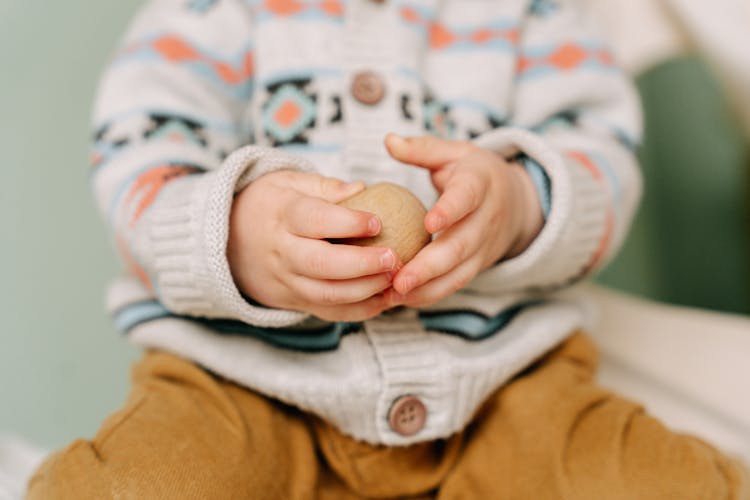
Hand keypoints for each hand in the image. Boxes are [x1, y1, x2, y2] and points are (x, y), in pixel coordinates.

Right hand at [227, 170, 399, 321]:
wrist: (229, 241)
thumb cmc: (272, 204)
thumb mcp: (289, 183)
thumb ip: (326, 187)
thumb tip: (362, 189)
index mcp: (282, 215)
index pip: (314, 220)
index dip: (348, 223)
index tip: (377, 222)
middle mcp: (282, 252)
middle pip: (321, 264)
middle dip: (361, 264)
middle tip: (393, 258)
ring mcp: (286, 281)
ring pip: (326, 294)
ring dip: (365, 290)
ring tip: (394, 278)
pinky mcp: (294, 301)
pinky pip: (328, 312)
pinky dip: (358, 311)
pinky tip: (384, 300)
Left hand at [383, 134, 543, 307]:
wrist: (517, 201)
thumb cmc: (473, 173)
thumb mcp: (454, 153)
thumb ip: (422, 148)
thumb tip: (389, 140)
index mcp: (479, 184)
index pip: (467, 197)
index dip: (450, 211)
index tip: (429, 223)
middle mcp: (486, 219)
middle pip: (460, 246)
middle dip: (430, 266)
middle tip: (399, 279)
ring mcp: (484, 246)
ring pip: (459, 272)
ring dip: (427, 288)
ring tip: (394, 296)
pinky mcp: (477, 266)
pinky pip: (455, 284)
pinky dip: (430, 295)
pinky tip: (401, 300)